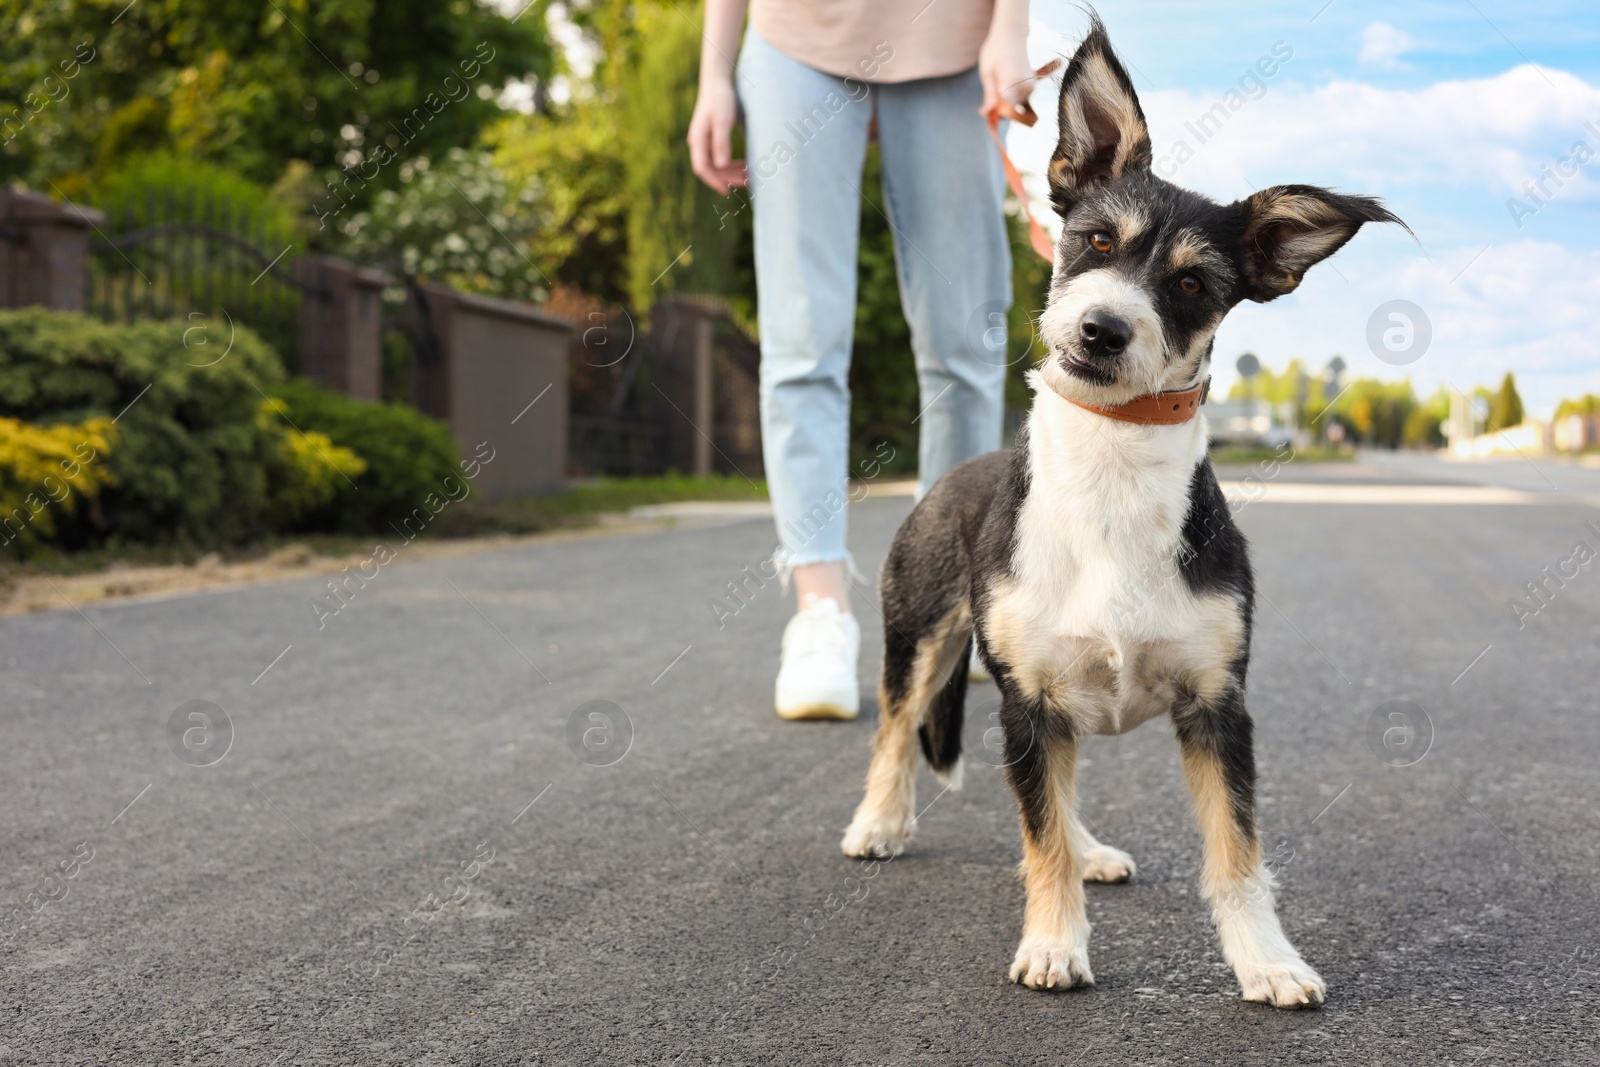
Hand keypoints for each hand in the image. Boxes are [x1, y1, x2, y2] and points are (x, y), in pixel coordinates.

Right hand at [688, 76, 747, 192]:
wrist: (717, 83)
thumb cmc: (720, 99)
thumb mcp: (722, 121)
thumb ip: (721, 143)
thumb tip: (721, 166)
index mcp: (698, 140)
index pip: (702, 168)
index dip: (713, 181)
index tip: (727, 191)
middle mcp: (698, 143)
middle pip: (711, 169)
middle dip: (728, 178)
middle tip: (748, 182)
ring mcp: (704, 142)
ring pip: (716, 165)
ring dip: (731, 172)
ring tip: (749, 175)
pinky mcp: (711, 139)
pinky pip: (719, 157)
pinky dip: (731, 164)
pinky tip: (744, 165)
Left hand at [978, 31, 1038, 123]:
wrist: (1012, 34)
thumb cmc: (995, 50)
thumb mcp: (986, 72)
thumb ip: (989, 95)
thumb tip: (987, 113)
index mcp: (1013, 84)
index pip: (1006, 112)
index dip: (995, 113)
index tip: (986, 108)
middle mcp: (1026, 87)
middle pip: (1011, 110)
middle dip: (999, 108)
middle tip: (991, 89)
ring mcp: (1031, 86)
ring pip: (1016, 105)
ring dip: (1006, 102)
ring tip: (998, 81)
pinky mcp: (1032, 85)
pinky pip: (1021, 99)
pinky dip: (1012, 97)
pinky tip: (1006, 83)